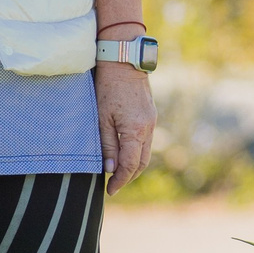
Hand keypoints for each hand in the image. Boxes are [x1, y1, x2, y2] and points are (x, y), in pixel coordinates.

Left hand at [96, 62, 155, 193]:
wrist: (124, 62)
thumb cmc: (108, 88)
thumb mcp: (101, 118)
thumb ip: (107, 145)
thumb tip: (110, 169)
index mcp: (135, 131)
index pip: (130, 165)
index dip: (120, 180)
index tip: (110, 190)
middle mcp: (148, 129)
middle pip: (141, 162)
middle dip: (128, 176)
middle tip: (113, 185)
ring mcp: (152, 122)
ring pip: (145, 153)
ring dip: (133, 165)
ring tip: (117, 173)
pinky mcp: (150, 116)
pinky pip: (146, 141)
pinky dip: (136, 152)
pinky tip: (124, 154)